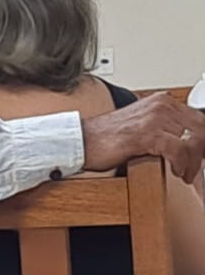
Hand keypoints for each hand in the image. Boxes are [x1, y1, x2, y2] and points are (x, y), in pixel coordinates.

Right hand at [82, 93, 204, 183]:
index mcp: (161, 101)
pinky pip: (179, 150)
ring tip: (186, 172)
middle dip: (201, 151)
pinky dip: (182, 165)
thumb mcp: (142, 125)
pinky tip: (176, 171)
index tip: (201, 155)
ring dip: (194, 162)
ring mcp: (154, 119)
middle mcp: (160, 106)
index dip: (203, 141)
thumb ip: (165, 127)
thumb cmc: (107, 137)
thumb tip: (188, 143)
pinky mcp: (147, 134)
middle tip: (196, 166)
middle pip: (201, 129)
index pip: (199, 120)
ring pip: (194, 140)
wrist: (82, 140)